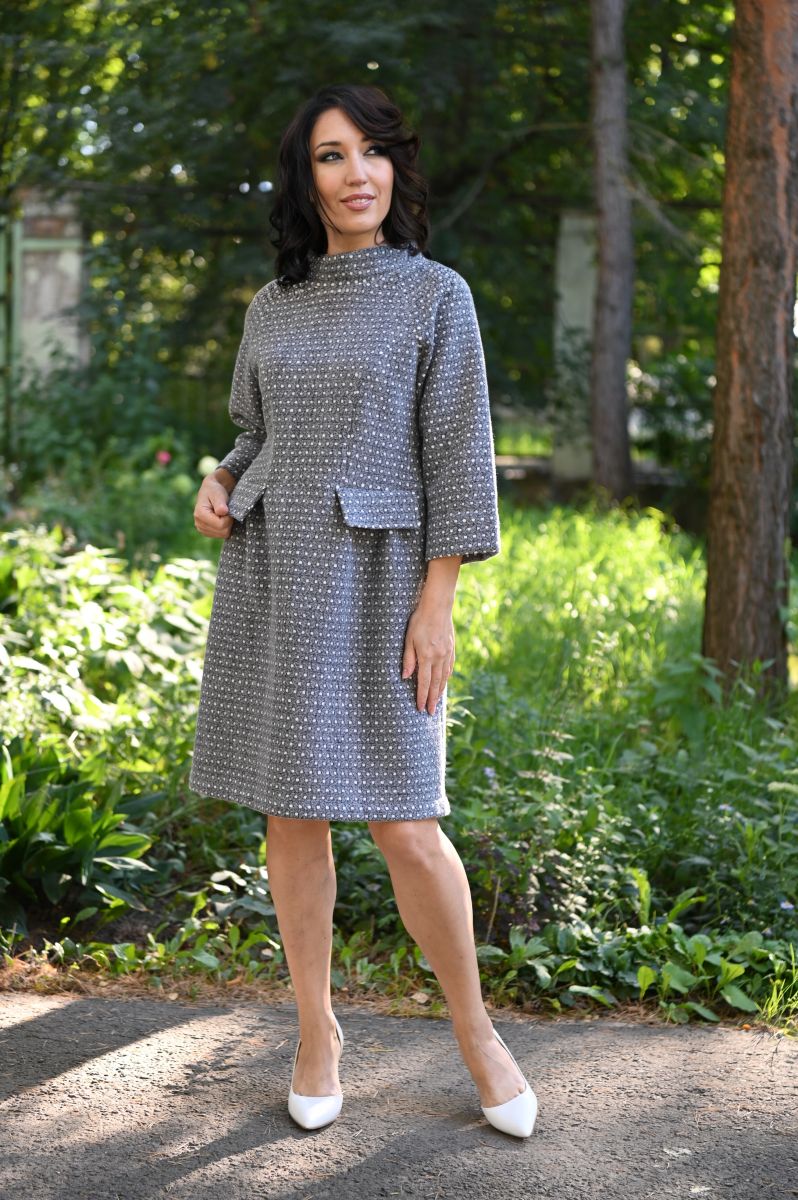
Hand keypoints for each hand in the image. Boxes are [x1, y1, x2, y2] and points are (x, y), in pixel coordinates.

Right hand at [194, 474, 233, 539]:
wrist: (210, 491)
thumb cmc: (214, 491)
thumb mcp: (218, 494)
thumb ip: (220, 503)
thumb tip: (223, 512)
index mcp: (200, 514)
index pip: (221, 525)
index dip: (228, 518)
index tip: (228, 509)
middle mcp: (198, 524)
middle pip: (223, 532)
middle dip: (228, 522)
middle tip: (226, 511)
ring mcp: (202, 529)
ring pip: (223, 535)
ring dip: (227, 525)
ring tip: (223, 514)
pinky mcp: (206, 532)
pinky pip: (221, 535)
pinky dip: (225, 527)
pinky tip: (222, 519)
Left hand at [402, 599, 454, 713]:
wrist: (438, 607)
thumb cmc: (419, 621)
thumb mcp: (409, 639)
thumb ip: (408, 659)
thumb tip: (405, 677)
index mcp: (427, 656)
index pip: (423, 682)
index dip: (422, 696)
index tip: (420, 708)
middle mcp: (439, 658)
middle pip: (435, 684)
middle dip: (432, 699)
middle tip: (430, 712)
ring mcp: (447, 654)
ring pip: (443, 678)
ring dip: (439, 691)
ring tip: (437, 702)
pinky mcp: (451, 649)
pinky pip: (449, 668)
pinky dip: (446, 678)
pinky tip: (443, 683)